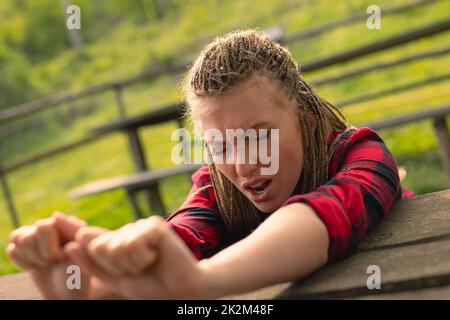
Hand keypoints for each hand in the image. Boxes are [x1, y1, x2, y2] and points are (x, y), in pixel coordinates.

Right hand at [6, 212, 104, 298]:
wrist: (68, 293)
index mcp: (70, 224)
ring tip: (47, 263)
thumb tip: (55, 215)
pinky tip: (37, 265)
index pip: (45, 227)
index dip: (50, 249)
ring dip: (32, 257)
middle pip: (30, 234)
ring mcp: (39, 234)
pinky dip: (23, 261)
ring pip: (19, 237)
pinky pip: (12, 249)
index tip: (62, 260)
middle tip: (54, 262)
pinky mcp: (26, 245)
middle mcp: (54, 224)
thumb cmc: (78, 276)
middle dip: (40, 254)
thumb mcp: (81, 256)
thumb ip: (72, 234)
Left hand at [66, 216, 205, 298]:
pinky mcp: (154, 226)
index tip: (122, 270)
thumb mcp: (113, 279)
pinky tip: (156, 257)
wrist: (179, 291)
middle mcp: (129, 229)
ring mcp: (141, 225)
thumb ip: (90, 263)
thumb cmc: (149, 286)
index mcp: (118, 239)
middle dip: (116, 267)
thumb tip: (69, 245)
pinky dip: (142, 259)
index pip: (90, 244)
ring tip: (148, 264)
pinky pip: (132, 244)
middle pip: (99, 246)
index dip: (101, 263)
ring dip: (131, 265)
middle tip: (138, 270)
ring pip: (115, 247)